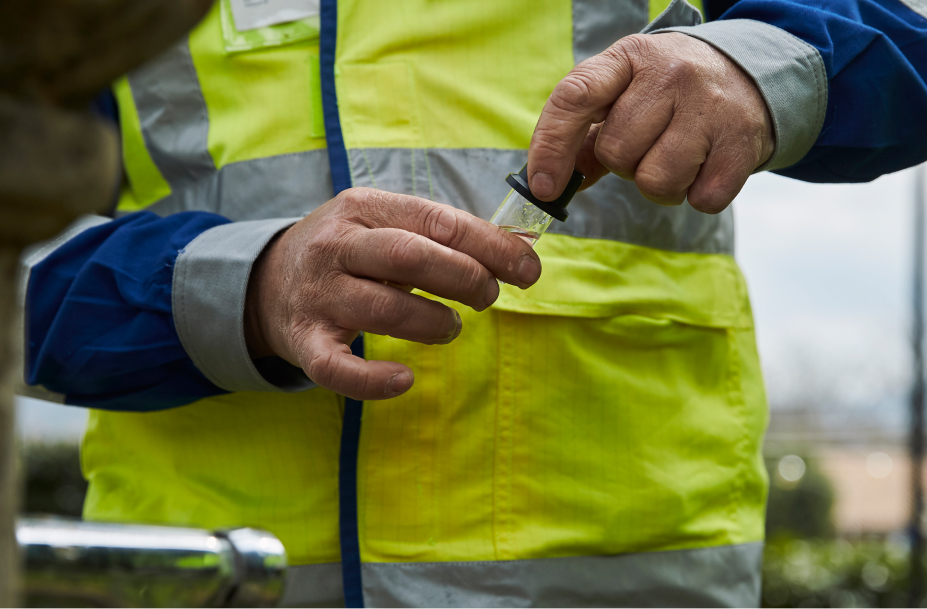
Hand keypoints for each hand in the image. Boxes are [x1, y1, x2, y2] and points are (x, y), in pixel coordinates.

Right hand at [244, 188, 541, 399]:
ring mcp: (317, 294)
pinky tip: (405, 380)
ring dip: (433, 324)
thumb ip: (445, 236)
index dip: (491, 246)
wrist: (266, 281)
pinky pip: (338, 368)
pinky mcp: (304, 341)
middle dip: (465, 279)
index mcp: (364, 207)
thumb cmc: (350, 254)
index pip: (438, 220)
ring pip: (383, 310)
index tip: (528, 270)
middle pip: (411, 257)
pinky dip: (373, 381)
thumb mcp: (386, 226)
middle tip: (487, 297)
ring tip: (450, 327)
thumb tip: (522, 250)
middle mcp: (336, 246)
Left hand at [527, 32, 774, 213]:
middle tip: (649, 145)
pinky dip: (698, 195)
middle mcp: (670, 73)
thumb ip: (586, 137)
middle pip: (616, 153)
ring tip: (677, 158)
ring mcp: (710, 105)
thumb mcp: (626, 94)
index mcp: (628, 57)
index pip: (574, 97)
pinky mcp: (742, 140)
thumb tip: (552, 183)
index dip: (551, 146)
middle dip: (624, 165)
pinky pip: (701, 199)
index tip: (543, 186)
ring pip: (656, 182)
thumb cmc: (670, 93)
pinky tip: (706, 166)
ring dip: (660, 185)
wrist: (752, 74)